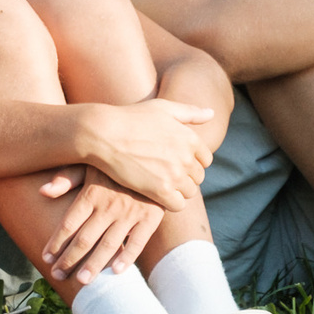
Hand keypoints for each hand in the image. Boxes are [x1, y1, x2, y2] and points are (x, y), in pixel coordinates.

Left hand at [38, 167, 161, 283]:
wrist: (155, 157)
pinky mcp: (150, 218)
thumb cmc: (115, 162)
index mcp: (91, 194)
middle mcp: (108, 206)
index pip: (68, 224)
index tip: (46, 258)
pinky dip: (127, 258)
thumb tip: (42, 192)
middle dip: (69, 260)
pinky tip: (116, 272)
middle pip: (85, 239)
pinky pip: (138, 242)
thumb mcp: (90, 163)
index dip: (56, 243)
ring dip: (94, 265)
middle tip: (57, 275)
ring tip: (82, 281)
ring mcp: (130, 213)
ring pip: (109, 245)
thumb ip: (66, 178)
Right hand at [75, 98, 218, 208]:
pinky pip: (177, 205)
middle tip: (161, 172)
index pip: (205, 160)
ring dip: (177, 190)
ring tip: (157, 183)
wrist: (101, 133)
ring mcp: (174, 175)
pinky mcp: (160, 190)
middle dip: (184, 176)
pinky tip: (155, 194)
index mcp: (190, 138)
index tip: (171, 160)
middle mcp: (186, 157)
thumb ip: (189, 112)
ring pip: (189, 192)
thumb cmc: (129, 118)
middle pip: (197, 177)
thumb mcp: (161, 108)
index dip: (190, 161)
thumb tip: (212, 114)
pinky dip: (169, 202)